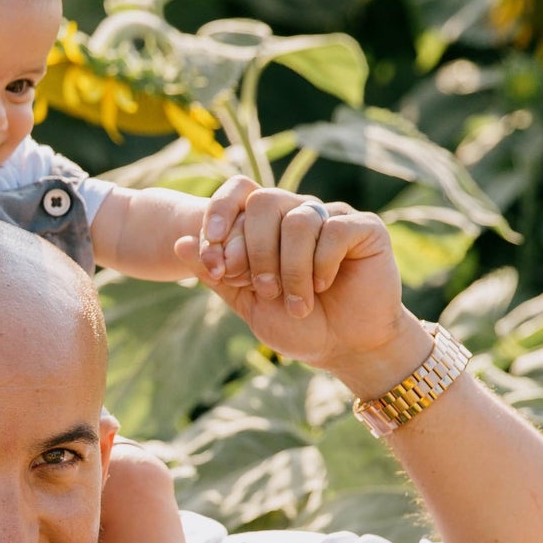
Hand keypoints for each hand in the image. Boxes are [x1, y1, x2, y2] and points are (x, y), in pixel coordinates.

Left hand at [175, 177, 422, 387]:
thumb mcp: (247, 302)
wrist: (345, 348)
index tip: (217, 265)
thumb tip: (178, 242)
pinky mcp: (364, 228)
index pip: (238, 194)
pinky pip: (334, 229)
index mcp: (269, 225)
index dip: (221, 222)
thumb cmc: (298, 325)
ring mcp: (332, 217)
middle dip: (256, 250)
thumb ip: (216, 273)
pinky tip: (324, 286)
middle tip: (263, 290)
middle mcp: (299, 212)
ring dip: (291, 268)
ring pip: (298, 219)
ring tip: (298, 303)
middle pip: (265, 201)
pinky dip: (322, 264)